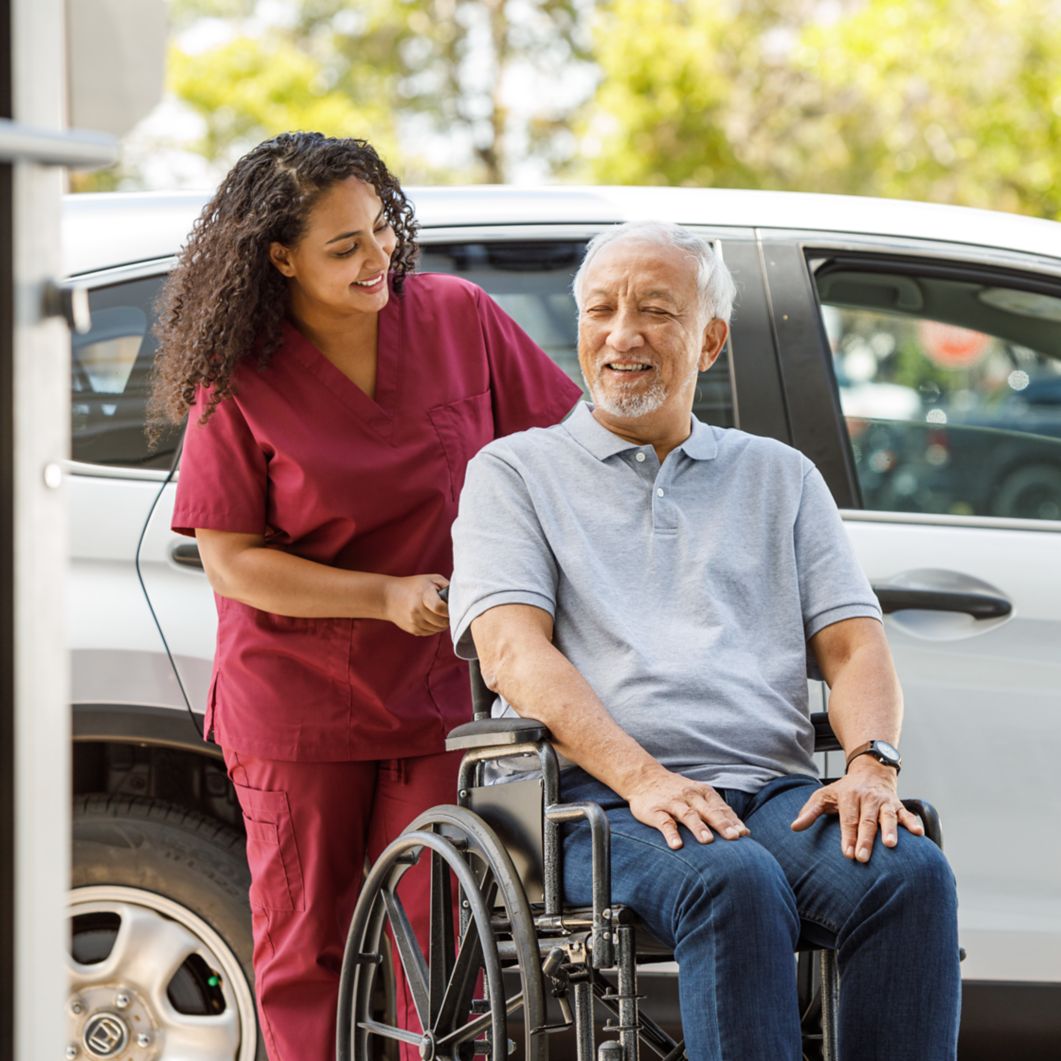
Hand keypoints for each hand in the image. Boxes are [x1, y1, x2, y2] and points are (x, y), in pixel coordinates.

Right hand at [383, 574, 449, 635]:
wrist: (388, 597)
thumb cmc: (413, 586)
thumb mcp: (430, 579)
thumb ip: (446, 586)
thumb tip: (460, 597)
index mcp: (423, 595)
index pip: (440, 608)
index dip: (449, 609)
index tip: (450, 606)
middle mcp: (417, 610)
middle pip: (441, 621)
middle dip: (448, 618)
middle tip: (449, 611)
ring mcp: (414, 621)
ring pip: (437, 629)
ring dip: (443, 624)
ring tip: (441, 615)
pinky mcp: (413, 629)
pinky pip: (430, 632)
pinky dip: (435, 628)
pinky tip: (433, 619)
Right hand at [626, 769, 749, 849]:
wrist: (643, 777)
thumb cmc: (676, 791)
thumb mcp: (698, 794)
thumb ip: (718, 811)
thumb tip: (745, 832)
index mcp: (702, 792)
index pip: (721, 808)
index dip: (732, 821)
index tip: (744, 834)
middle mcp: (689, 796)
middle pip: (708, 811)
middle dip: (722, 824)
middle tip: (734, 837)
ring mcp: (672, 803)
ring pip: (688, 815)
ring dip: (698, 827)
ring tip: (707, 840)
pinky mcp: (655, 811)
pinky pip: (664, 823)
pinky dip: (670, 834)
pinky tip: (676, 845)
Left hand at [790, 758, 923, 861]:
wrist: (870, 770)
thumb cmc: (844, 789)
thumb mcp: (824, 795)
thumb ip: (810, 811)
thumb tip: (794, 827)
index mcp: (848, 797)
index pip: (848, 820)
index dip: (847, 837)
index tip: (847, 854)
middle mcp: (868, 799)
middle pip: (867, 821)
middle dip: (865, 840)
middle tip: (863, 858)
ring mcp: (884, 802)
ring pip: (887, 817)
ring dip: (890, 831)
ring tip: (891, 845)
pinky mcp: (898, 805)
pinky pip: (907, 814)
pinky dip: (912, 823)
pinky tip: (918, 833)